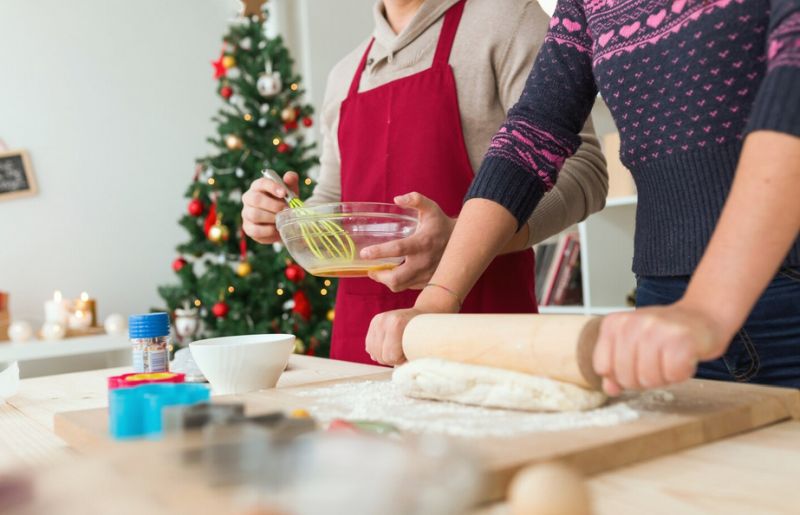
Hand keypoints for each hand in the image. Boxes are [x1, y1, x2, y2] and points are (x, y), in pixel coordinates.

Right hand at [241, 172, 299, 243]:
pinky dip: (268, 231)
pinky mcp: (248, 228)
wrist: (283, 222)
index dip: (272, 187)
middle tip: (286, 209)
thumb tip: (289, 176)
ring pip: (254, 214)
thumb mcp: (290, 192)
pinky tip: (276, 229)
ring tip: (282, 219)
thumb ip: (290, 182)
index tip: (284, 193)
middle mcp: (249, 198)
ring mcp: (246, 213)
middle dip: (273, 205)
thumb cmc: (284, 203)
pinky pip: (255, 230)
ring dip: (271, 218)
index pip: (261, 183)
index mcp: (258, 187)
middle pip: (256, 199)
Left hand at [362, 192, 455, 291]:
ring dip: (386, 281)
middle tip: (371, 269)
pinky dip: (399, 283)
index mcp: (422, 243)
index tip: (365, 253)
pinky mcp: (428, 282)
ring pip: (400, 286)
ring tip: (380, 272)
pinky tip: (395, 274)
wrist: (463, 243)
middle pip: (396, 278)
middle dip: (379, 275)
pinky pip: (408, 287)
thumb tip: (397, 199)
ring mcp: (426, 275)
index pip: (398, 249)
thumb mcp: (430, 208)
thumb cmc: (441, 224)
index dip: (379, 252)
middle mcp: (424, 262)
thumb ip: (415, 200)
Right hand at [365, 308, 423, 364]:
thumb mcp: (421, 342)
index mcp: (396, 324)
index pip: (390, 355)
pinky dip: (377, 350)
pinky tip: (387, 347)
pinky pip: (369, 345)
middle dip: (391, 359)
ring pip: (373, 351)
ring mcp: (377, 321)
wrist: (421, 312)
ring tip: (395, 351)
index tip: (407, 356)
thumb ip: (411, 355)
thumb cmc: (423, 330)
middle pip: (380, 355)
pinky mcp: (373, 323)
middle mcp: (384, 321)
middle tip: (402, 354)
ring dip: (383, 355)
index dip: (399, 361)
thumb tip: (405, 370)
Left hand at [593, 302, 728, 395]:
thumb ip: (616, 365)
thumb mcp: (633, 344)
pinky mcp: (681, 338)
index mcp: (614, 323)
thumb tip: (609, 389)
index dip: (620, 375)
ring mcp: (656, 329)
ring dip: (664, 377)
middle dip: (644, 380)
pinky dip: (681, 374)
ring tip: (670, 359)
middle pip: (626, 377)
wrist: (703, 315)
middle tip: (658, 362)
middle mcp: (632, 323)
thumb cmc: (666, 333)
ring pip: (649, 379)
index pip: (602, 367)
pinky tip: (684, 358)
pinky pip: (673, 375)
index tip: (636, 364)